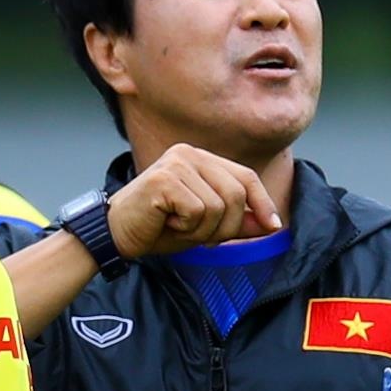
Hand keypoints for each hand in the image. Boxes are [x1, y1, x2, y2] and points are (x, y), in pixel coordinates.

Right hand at [107, 144, 281, 259]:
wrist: (116, 234)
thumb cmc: (159, 227)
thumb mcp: (206, 226)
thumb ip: (237, 222)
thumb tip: (272, 225)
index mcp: (201, 158)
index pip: (245, 177)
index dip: (262, 202)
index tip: (274, 226)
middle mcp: (189, 153)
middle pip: (235, 193)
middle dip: (225, 226)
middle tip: (200, 236)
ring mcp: (176, 163)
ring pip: (217, 206)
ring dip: (201, 230)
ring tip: (177, 226)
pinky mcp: (164, 179)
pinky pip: (196, 211)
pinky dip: (185, 228)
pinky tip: (165, 223)